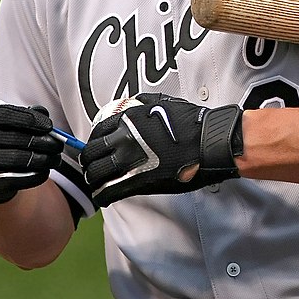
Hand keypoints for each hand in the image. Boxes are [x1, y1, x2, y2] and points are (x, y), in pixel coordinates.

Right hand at [0, 104, 62, 203]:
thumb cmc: (5, 139)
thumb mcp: (12, 122)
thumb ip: (28, 115)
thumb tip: (44, 114)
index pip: (6, 115)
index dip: (30, 120)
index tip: (49, 126)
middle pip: (14, 138)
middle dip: (42, 141)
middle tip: (58, 145)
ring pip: (16, 159)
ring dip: (42, 159)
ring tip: (55, 159)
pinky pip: (15, 179)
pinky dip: (35, 175)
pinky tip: (45, 171)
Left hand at [80, 93, 243, 205]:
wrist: (207, 142)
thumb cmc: (191, 122)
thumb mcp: (162, 103)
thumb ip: (141, 104)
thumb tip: (130, 105)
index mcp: (129, 119)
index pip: (97, 132)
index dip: (95, 142)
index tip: (98, 149)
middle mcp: (124, 139)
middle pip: (91, 154)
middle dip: (90, 162)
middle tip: (95, 167)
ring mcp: (129, 161)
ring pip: (95, 174)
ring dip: (94, 179)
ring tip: (98, 183)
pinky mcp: (137, 181)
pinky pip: (107, 191)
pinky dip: (102, 195)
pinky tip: (105, 196)